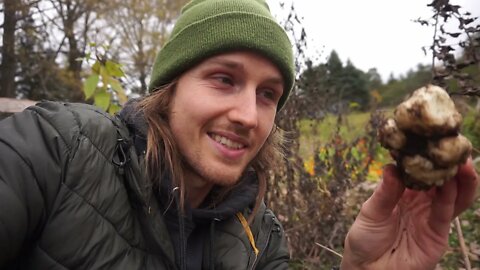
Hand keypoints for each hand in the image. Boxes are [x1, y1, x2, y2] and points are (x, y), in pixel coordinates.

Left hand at [340, 158, 478, 269]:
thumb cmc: (365, 239)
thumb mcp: (371, 213)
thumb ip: (385, 193)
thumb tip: (392, 167)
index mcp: (402, 193)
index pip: (417, 171)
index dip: (425, 156)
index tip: (429, 139)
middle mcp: (420, 202)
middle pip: (440, 180)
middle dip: (448, 164)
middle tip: (454, 146)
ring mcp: (430, 217)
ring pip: (451, 194)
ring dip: (459, 178)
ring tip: (463, 161)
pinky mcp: (437, 233)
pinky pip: (447, 212)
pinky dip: (452, 196)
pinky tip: (454, 181)